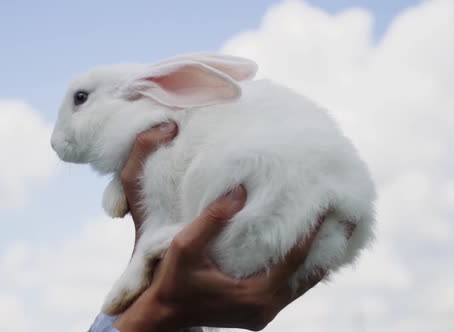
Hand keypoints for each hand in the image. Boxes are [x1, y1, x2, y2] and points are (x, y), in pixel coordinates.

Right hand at [116, 121, 354, 330]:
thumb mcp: (185, 247)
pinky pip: (287, 291)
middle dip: (326, 250)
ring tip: (332, 236)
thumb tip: (239, 192)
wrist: (162, 316)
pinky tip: (304, 254)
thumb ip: (211, 220)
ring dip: (314, 262)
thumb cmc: (172, 282)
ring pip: (300, 286)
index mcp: (253, 296)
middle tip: (345, 224)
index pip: (294, 260)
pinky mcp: (257, 313)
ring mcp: (262, 314)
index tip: (329, 209)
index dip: (312, 233)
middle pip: (307, 277)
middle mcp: (265, 309)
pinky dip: (298, 272)